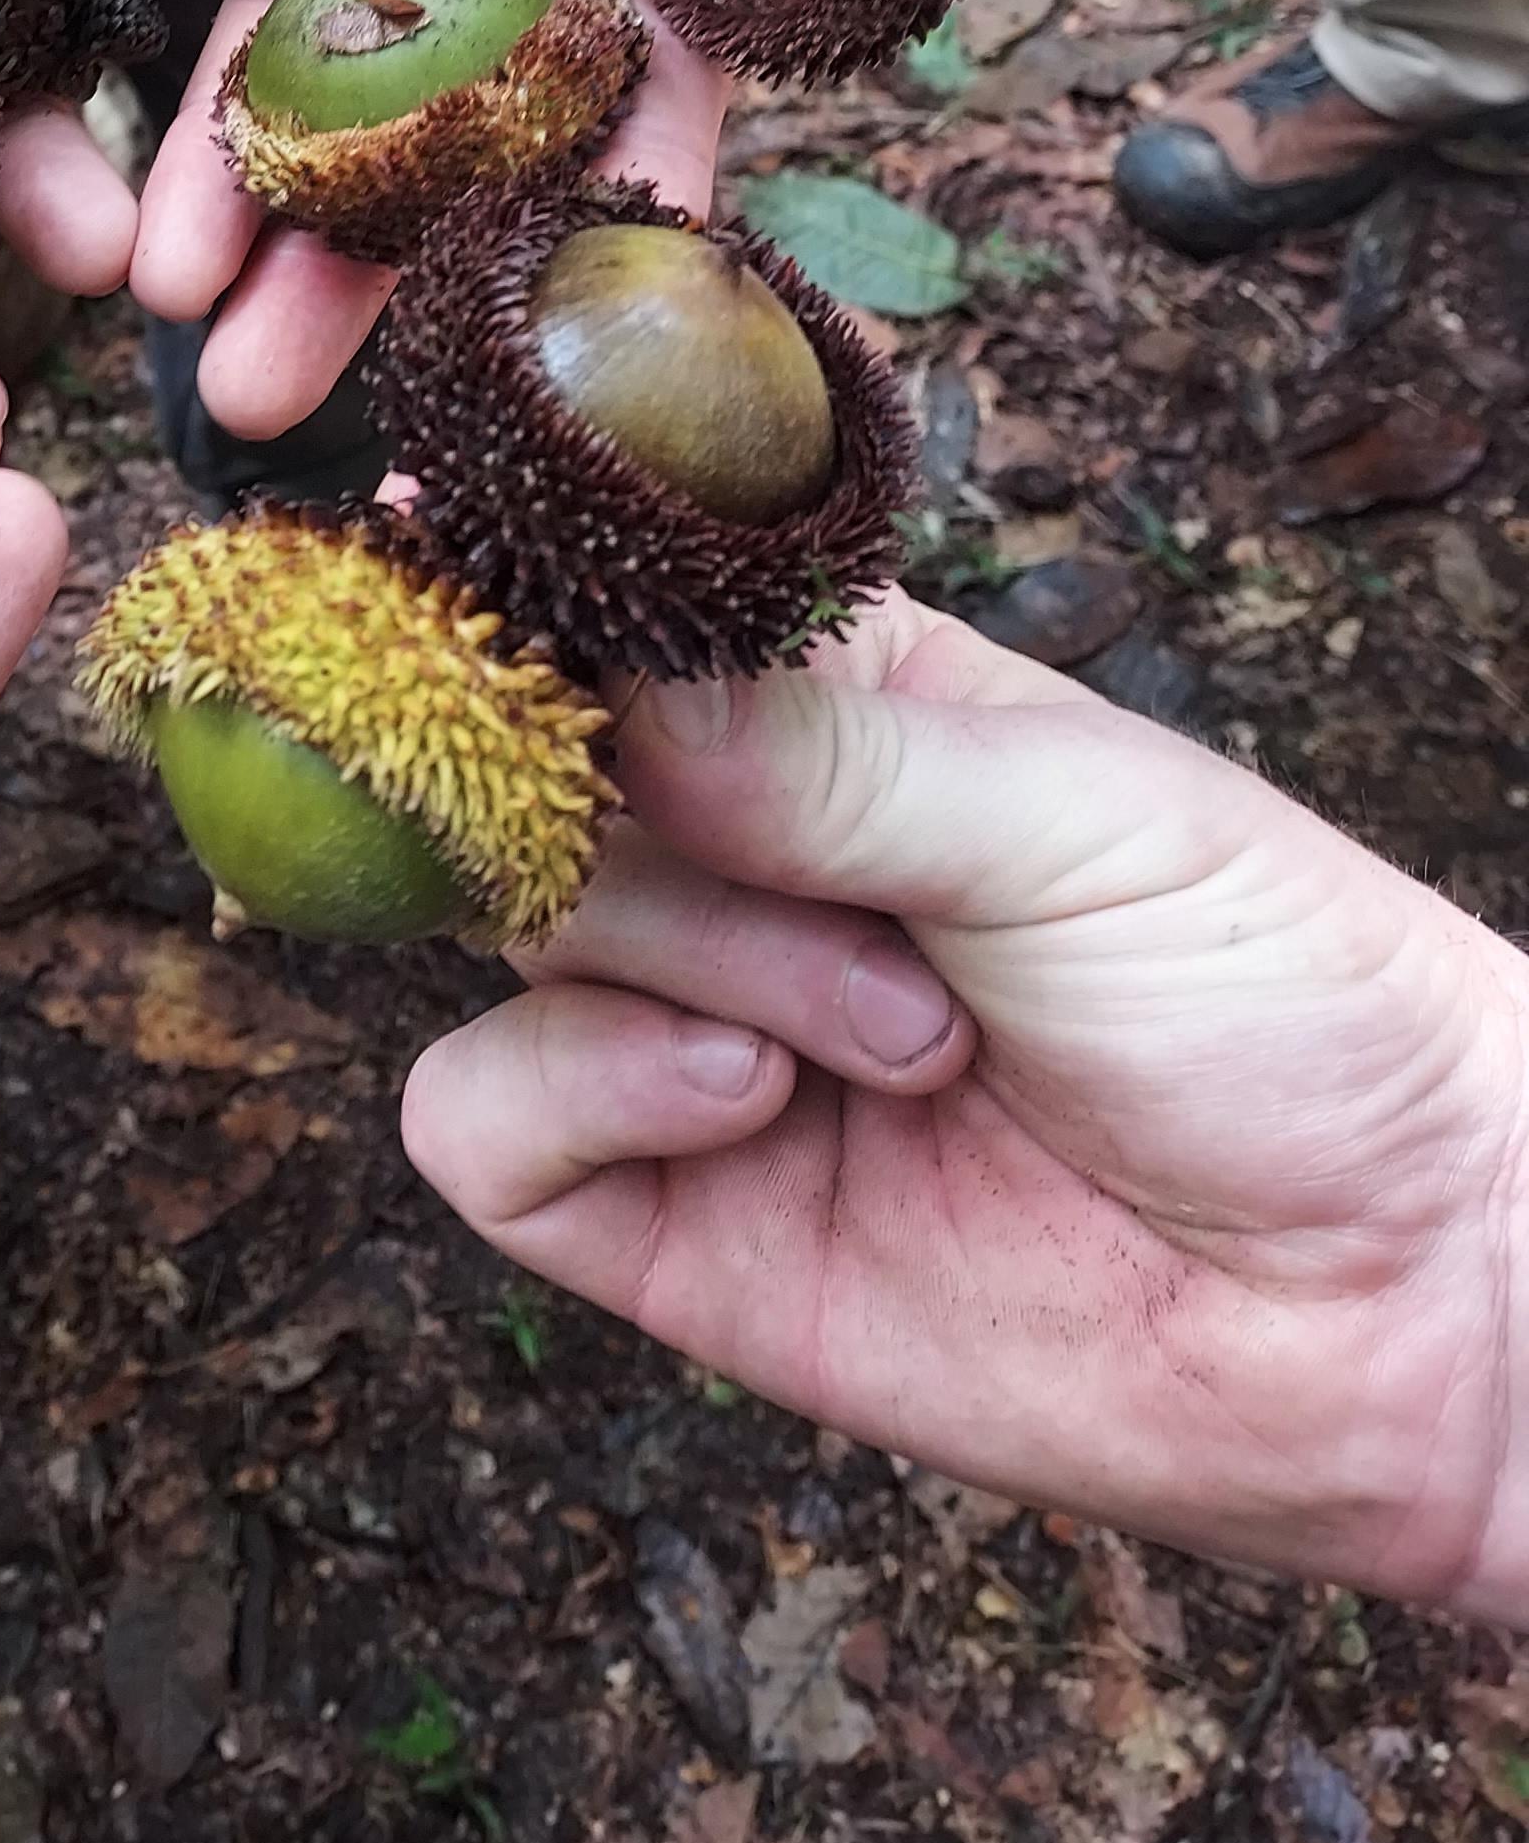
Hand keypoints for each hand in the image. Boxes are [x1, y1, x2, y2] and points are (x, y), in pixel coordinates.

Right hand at [401, 595, 1528, 1615]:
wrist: (1400, 1298)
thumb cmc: (1286, 1002)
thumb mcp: (1075, 818)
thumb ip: (828, 755)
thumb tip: (611, 682)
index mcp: (833, 715)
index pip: (612, 613)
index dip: (528, 587)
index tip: (441, 543)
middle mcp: (739, 863)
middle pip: (534, 771)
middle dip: (656, 821)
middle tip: (856, 903)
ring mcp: (692, 1039)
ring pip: (509, 929)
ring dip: (681, 960)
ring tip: (901, 1040)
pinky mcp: (672, 1220)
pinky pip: (480, 1127)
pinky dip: (575, 1090)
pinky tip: (744, 1100)